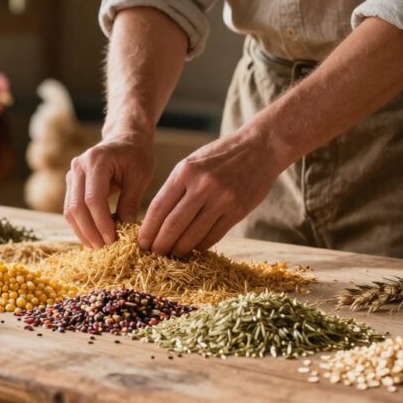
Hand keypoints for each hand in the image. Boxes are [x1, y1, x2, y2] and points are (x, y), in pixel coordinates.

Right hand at [65, 132, 154, 248]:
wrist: (125, 138)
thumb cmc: (136, 155)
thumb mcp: (139, 177)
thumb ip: (130, 202)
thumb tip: (125, 231)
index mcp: (97, 160)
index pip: (93, 198)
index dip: (101, 222)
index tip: (113, 240)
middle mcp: (79, 166)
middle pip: (77, 206)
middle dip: (89, 231)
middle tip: (104, 248)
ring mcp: (72, 174)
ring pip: (70, 210)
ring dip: (82, 231)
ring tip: (98, 247)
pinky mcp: (72, 183)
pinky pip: (71, 208)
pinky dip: (80, 225)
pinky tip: (92, 237)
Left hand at [139, 126, 284, 255]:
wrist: (260, 147)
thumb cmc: (221, 155)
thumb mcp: (193, 162)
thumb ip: (176, 187)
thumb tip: (157, 220)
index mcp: (185, 171)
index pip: (158, 207)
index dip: (147, 229)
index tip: (141, 243)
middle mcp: (202, 185)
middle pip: (173, 225)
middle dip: (160, 245)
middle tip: (154, 255)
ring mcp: (221, 199)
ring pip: (193, 235)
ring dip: (180, 249)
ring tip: (173, 255)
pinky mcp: (237, 211)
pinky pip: (213, 236)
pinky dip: (200, 246)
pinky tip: (194, 249)